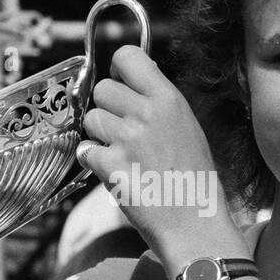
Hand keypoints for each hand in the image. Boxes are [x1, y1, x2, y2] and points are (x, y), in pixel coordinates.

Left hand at [79, 46, 242, 261]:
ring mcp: (127, 138)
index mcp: (169, 99)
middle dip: (108, 108)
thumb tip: (131, 80)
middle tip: (123, 131)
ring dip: (100, 136)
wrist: (193, 223)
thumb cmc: (194, 180)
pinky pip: (85, 150)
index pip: (128, 56)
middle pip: (103, 89)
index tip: (122, 85)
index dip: (118, 70)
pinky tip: (117, 173)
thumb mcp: (187, 127)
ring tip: (123, 154)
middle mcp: (147, 113)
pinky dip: (95, 162)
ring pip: (90, 119)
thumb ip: (159, 102)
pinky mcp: (110, 165)